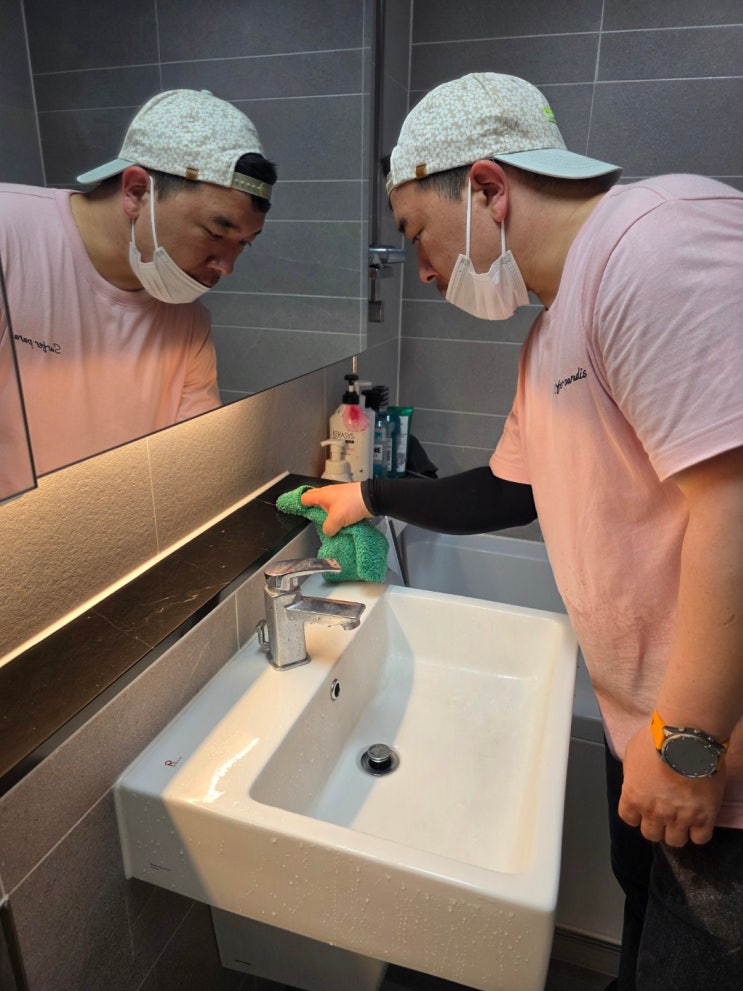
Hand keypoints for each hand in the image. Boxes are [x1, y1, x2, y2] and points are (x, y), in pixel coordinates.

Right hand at [300, 482, 370, 535]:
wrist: (371, 499)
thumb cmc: (352, 504)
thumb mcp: (336, 520)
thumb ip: (328, 528)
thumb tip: (328, 531)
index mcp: (321, 495)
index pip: (304, 498)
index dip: (299, 505)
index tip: (297, 512)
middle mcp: (328, 494)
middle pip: (315, 503)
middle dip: (314, 513)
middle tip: (314, 523)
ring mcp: (338, 498)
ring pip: (327, 508)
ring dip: (327, 517)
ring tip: (327, 527)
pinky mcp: (347, 502)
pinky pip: (337, 511)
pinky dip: (337, 517)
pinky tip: (338, 525)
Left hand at [618, 725, 724, 845]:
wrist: (685, 737)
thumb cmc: (657, 739)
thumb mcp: (632, 753)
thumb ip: (633, 774)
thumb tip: (637, 781)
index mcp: (633, 796)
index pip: (628, 818)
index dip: (637, 814)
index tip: (644, 807)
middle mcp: (653, 811)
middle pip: (651, 834)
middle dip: (657, 825)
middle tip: (665, 813)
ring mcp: (679, 817)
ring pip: (675, 841)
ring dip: (678, 831)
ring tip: (684, 818)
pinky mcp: (703, 817)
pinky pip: (700, 838)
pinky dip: (699, 831)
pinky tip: (700, 820)